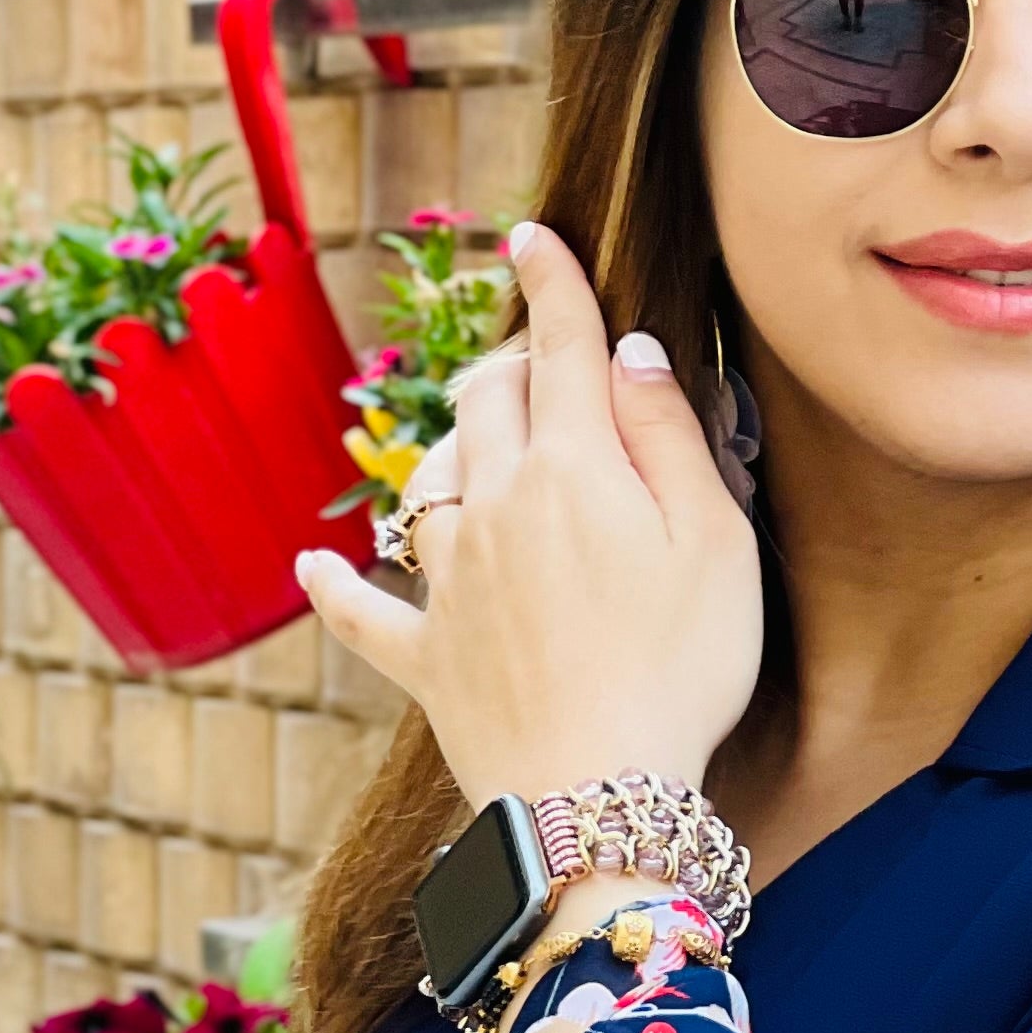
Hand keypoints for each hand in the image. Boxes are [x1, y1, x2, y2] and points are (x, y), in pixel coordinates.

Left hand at [299, 224, 762, 810]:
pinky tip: (315, 562)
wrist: (597, 797)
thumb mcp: (716, 545)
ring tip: (476, 437)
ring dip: (451, 444)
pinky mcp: (426, 659)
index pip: (564, 349)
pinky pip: (364, 610)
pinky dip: (339, 583)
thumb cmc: (680, 673)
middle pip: (488, 401)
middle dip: (510, 360)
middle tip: (537, 352)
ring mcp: (450, 584)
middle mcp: (496, 508)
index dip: (553, 283)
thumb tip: (629, 355)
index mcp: (574, 471)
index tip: (536, 235)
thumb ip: (670, 440)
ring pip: (430, 480)